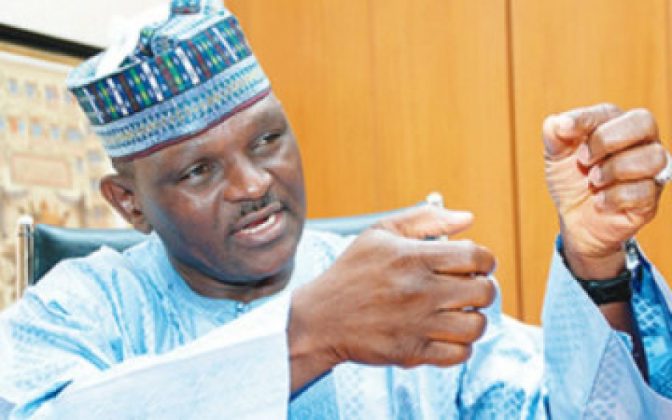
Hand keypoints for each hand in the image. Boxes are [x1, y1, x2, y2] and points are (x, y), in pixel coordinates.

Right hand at [288, 205, 495, 389]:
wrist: (320, 319)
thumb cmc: (351, 273)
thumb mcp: (380, 233)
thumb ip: (425, 219)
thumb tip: (467, 218)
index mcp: (413, 258)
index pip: (477, 257)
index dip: (485, 260)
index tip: (475, 265)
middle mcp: (420, 291)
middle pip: (484, 291)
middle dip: (481, 288)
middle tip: (466, 289)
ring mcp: (418, 324)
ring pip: (477, 325)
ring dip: (472, 319)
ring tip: (456, 313)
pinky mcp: (413, 351)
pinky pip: (460, 353)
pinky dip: (459, 345)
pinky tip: (444, 333)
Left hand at [543, 104, 667, 277]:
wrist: (574, 218)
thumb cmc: (570, 179)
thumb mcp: (556, 155)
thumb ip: (555, 134)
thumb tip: (558, 122)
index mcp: (616, 124)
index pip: (610, 111)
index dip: (585, 118)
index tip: (564, 130)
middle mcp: (640, 142)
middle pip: (644, 122)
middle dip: (607, 140)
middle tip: (583, 159)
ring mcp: (650, 170)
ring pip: (653, 157)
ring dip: (614, 169)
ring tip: (592, 181)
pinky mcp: (650, 198)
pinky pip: (644, 191)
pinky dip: (614, 197)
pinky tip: (599, 201)